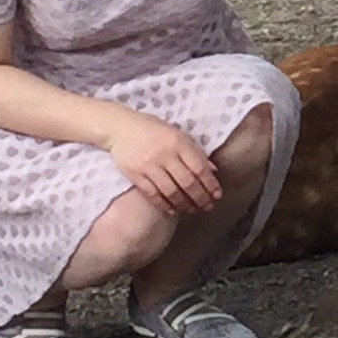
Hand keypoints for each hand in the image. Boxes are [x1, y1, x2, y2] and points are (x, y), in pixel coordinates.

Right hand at [102, 112, 222, 214]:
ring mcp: (148, 165)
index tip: (217, 195)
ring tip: (192, 210)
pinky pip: (152, 194)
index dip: (210, 184)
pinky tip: (173, 210)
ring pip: (171, 191)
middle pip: (187, 182)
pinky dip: (164, 205)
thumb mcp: (178, 134)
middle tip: (208, 207)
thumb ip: (195, 152)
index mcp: (178, 142)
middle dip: (200, 198)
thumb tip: (213, 171)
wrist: (120, 127)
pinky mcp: (134, 174)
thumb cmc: (154, 130)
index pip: (199, 168)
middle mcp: (164, 154)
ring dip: (184, 204)